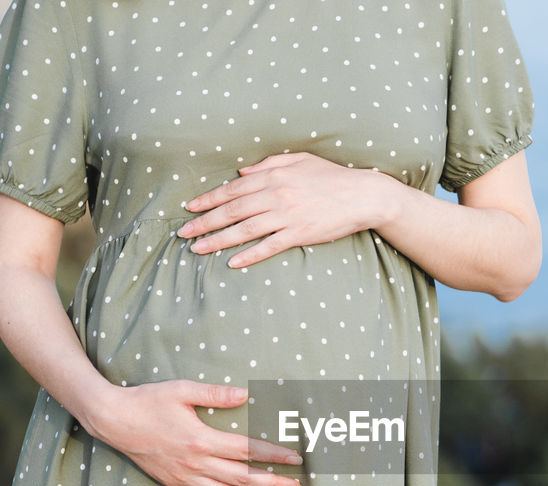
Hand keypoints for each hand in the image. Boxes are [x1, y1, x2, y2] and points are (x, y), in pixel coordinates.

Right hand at [85, 379, 303, 485]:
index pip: (247, 451)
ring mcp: (185, 477)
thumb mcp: (181, 390)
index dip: (274, 456)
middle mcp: (196, 463)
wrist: (113, 421)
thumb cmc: (148, 401)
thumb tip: (245, 395)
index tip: (296, 459)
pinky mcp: (174, 483)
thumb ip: (215, 394)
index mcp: (202, 440)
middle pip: (243, 478)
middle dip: (274, 485)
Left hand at [177, 152, 400, 267]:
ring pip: (244, 229)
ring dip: (218, 240)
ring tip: (198, 249)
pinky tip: (232, 262)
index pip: (233, 189)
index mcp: (274, 175)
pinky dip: (249, 254)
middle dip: (205, 222)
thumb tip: (241, 173)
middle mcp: (276, 194)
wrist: (363, 195)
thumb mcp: (300, 160)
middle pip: (232, 210)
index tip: (189, 208)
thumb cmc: (332, 176)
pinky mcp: (300, 233)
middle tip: (184, 234)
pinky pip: (269, 246)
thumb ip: (268, 163)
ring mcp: (287, 215)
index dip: (208, 199)